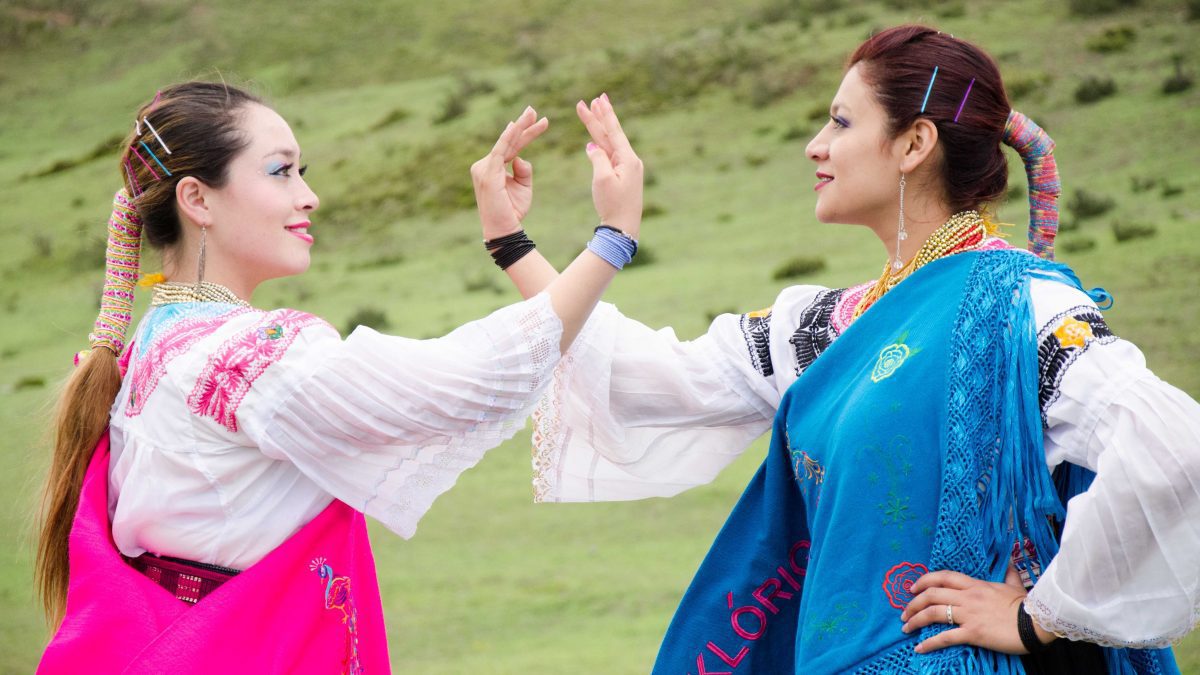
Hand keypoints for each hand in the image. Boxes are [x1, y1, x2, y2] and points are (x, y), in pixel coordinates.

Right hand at [471, 106, 549, 240]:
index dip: (525, 134)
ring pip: (506, 143)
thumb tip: (521, 157)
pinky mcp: (487, 173)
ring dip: (520, 127)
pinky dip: (508, 137)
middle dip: (523, 125)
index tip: (538, 121)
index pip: (511, 147)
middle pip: (509, 142)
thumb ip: (523, 169)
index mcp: (492, 167)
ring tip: (533, 113)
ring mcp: (483, 168)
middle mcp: (484, 165)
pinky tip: (516, 126)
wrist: (504, 228)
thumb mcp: (523, 186)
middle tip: (534, 109)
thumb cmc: (513, 210)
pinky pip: (500, 151)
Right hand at [576, 93, 642, 237]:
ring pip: (609, 144)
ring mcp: (627, 169)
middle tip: (594, 99)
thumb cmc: (613, 204)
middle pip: (610, 134)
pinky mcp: (622, 177)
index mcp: (627, 159)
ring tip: (594, 111)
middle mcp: (630, 161)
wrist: (623, 228)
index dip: (605, 114)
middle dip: (600, 117)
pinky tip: (597, 140)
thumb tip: (593, 147)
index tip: (598, 98)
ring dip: (601, 128)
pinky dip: (602, 145)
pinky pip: (610, 155)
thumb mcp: (602, 179)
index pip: (614, 131)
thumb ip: (598, 158)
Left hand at [900, 569, 1052, 654]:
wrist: (1037, 623)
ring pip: (933, 613)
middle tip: (904, 613)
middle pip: (931, 595)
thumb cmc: (1027, 606)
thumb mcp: (1015, 585)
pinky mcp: (973, 633)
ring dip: (915, 620)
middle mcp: (968, 597)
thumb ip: (1009, 574)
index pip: (943, 577)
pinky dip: (929, 643)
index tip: (912, 588)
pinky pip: (945, 637)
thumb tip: (1010, 563)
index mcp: (975, 585)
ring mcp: (969, 615)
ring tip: (906, 628)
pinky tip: (919, 648)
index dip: (924, 581)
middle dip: (913, 603)